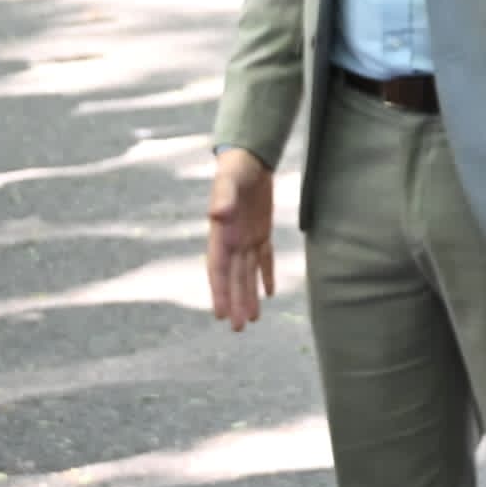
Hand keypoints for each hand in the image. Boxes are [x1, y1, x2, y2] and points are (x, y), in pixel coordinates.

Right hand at [204, 148, 277, 330]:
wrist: (248, 158)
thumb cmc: (235, 168)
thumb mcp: (229, 180)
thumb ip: (223, 197)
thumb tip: (217, 215)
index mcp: (221, 233)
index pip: (218, 269)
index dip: (219, 292)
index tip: (220, 313)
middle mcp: (231, 241)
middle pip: (233, 278)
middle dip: (235, 302)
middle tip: (238, 328)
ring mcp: (245, 238)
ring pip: (247, 274)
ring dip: (248, 295)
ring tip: (252, 320)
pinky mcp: (260, 232)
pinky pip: (264, 259)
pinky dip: (266, 276)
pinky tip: (268, 294)